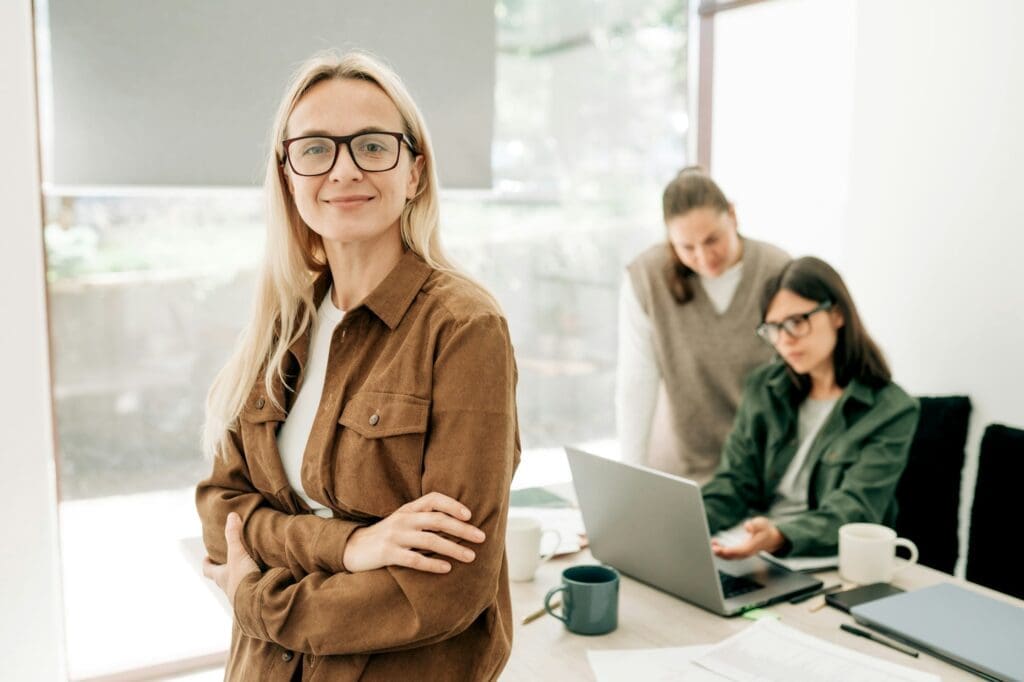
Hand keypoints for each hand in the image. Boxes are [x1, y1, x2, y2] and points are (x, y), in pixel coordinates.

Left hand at [202, 512, 259, 604]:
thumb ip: (234, 535)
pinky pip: (252, 592)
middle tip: (230, 562)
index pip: (208, 570)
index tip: (206, 557)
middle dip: (225, 571)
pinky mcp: (254, 600)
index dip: (206, 563)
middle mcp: (228, 588)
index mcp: (221, 577)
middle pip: (222, 579)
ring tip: (250, 570)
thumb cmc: (242, 579)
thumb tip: (231, 515)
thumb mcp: (237, 554)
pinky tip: (264, 581)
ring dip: (241, 580)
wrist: (257, 602)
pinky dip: (255, 586)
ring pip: (237, 587)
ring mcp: (241, 597)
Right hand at [343, 491, 485, 573]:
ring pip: (430, 540)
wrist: (354, 548)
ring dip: (453, 548)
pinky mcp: (387, 554)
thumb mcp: (403, 521)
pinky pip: (414, 559)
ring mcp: (395, 536)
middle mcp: (403, 519)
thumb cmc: (387, 535)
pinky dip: (432, 564)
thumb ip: (424, 519)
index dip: (453, 505)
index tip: (470, 515)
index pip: (434, 499)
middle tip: (481, 537)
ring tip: (471, 556)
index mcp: (408, 509)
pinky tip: (446, 568)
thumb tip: (459, 525)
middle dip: (462, 529)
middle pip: (437, 520)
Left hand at [711, 516, 784, 558]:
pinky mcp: (741, 552)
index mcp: (753, 547)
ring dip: (721, 553)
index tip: (722, 550)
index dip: (731, 551)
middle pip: (734, 556)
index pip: (741, 551)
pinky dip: (722, 551)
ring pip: (731, 557)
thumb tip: (747, 527)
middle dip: (723, 554)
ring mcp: (744, 553)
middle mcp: (747, 552)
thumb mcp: (761, 524)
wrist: (772, 538)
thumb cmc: (765, 530)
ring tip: (712, 545)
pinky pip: (730, 554)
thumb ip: (754, 525)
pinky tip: (715, 543)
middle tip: (713, 548)